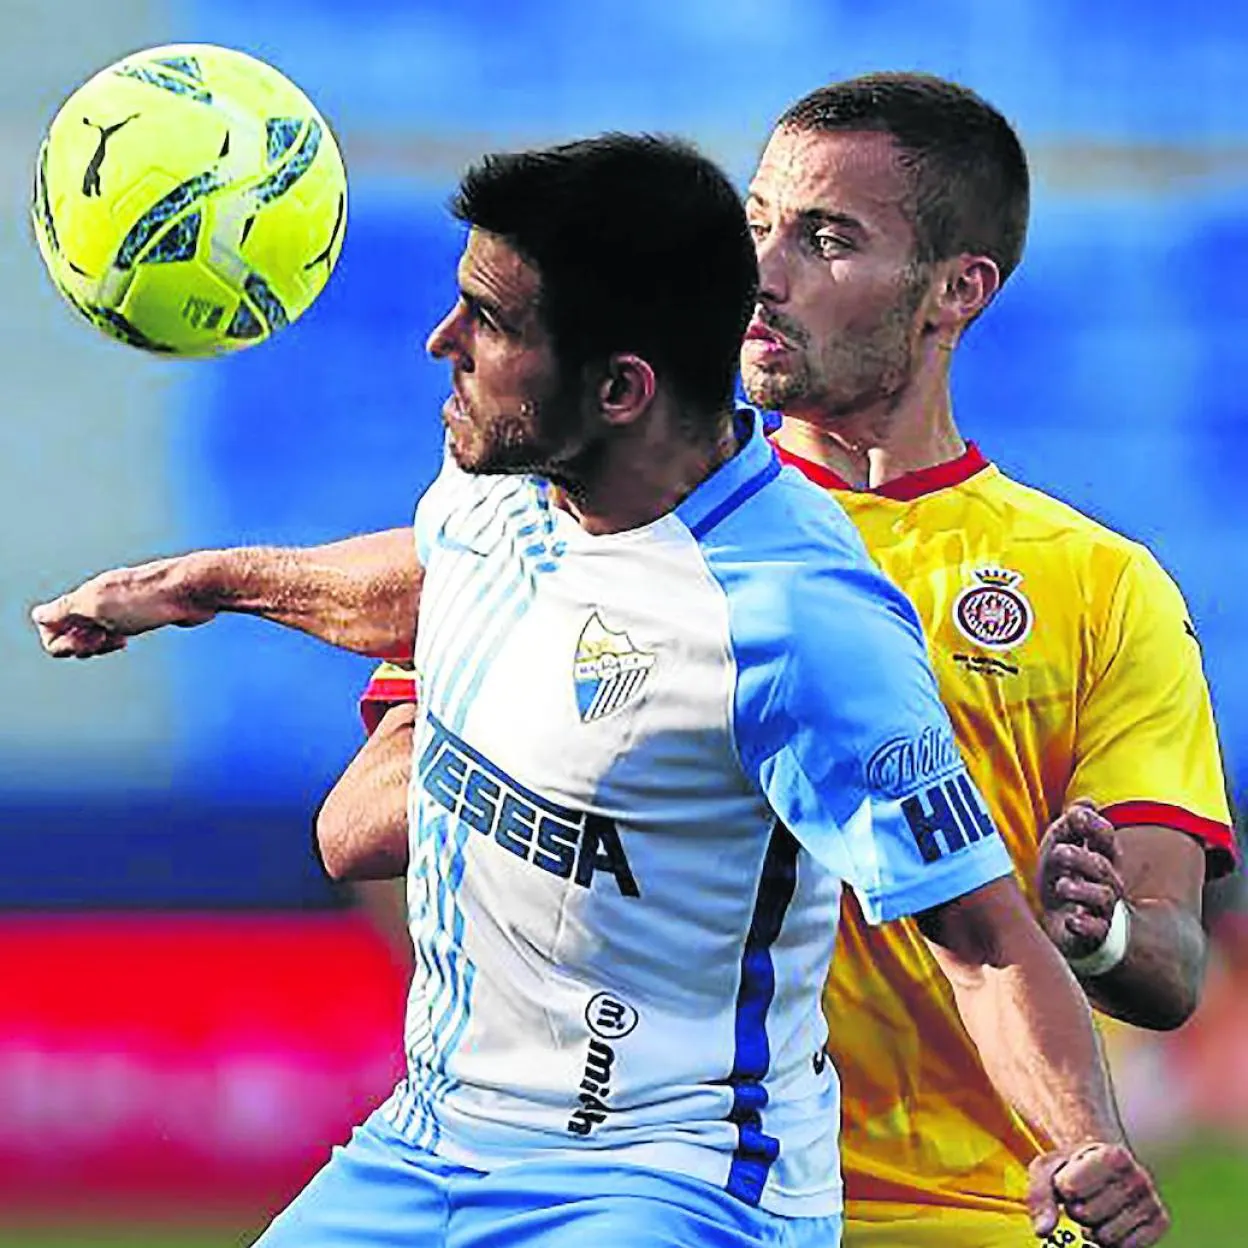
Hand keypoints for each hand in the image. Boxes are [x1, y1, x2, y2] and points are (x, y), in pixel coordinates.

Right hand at [30, 557, 215, 658]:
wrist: (194, 591)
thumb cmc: (148, 599)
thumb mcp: (98, 605)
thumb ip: (64, 610)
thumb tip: (39, 616)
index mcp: (84, 595)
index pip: (47, 623)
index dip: (61, 640)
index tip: (87, 638)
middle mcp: (98, 598)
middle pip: (68, 631)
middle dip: (80, 645)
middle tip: (107, 639)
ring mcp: (118, 606)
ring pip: (91, 633)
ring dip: (97, 645)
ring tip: (118, 640)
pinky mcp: (140, 614)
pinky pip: (113, 632)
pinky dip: (113, 640)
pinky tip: (126, 640)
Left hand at [1029, 1143, 1168, 1246]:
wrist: (1104, 1167)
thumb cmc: (1071, 1169)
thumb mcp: (1047, 1170)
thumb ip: (1039, 1197)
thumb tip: (1043, 1231)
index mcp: (1112, 1155)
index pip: (1070, 1190)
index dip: (1063, 1188)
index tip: (1069, 1178)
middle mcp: (1138, 1177)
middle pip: (1087, 1215)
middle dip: (1077, 1210)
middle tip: (1083, 1196)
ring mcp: (1152, 1201)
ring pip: (1106, 1237)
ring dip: (1092, 1229)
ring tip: (1097, 1209)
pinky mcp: (1160, 1223)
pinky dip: (1112, 1242)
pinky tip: (1111, 1223)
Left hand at [1037, 799, 1125, 960]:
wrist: (1063, 926)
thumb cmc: (1065, 879)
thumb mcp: (1060, 849)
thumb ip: (1070, 826)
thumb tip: (1085, 802)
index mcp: (1101, 859)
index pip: (1107, 840)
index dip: (1095, 827)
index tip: (1077, 815)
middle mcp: (1107, 884)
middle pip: (1103, 868)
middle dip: (1083, 858)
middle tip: (1060, 852)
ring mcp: (1101, 910)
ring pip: (1102, 898)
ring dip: (1082, 890)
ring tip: (1061, 885)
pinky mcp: (1093, 935)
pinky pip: (1096, 931)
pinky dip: (1085, 925)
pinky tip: (1071, 919)